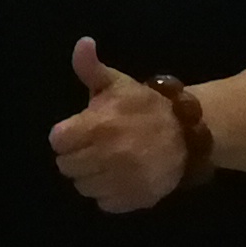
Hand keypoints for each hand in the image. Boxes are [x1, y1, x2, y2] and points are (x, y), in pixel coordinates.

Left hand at [50, 37, 191, 213]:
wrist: (188, 130)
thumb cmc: (143, 105)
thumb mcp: (116, 83)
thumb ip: (90, 67)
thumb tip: (82, 43)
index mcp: (97, 125)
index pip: (57, 141)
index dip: (66, 136)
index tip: (80, 131)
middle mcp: (108, 155)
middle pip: (67, 166)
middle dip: (76, 156)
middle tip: (93, 147)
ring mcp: (124, 180)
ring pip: (84, 187)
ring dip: (91, 176)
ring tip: (106, 162)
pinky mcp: (138, 198)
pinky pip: (106, 203)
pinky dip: (109, 194)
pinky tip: (120, 177)